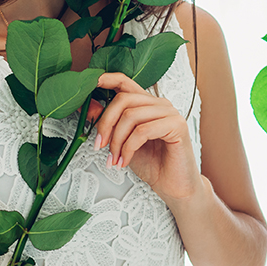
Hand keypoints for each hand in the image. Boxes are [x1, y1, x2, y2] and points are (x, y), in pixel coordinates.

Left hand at [89, 72, 201, 202]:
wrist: (174, 186)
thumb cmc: (153, 164)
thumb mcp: (123, 142)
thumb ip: (110, 123)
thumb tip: (89, 107)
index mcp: (148, 104)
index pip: (126, 83)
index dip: (108, 79)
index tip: (91, 83)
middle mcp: (160, 104)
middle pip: (124, 99)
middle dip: (106, 123)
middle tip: (99, 145)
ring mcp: (170, 113)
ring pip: (131, 116)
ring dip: (116, 141)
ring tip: (114, 158)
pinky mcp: (177, 126)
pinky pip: (143, 131)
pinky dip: (128, 148)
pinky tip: (125, 161)